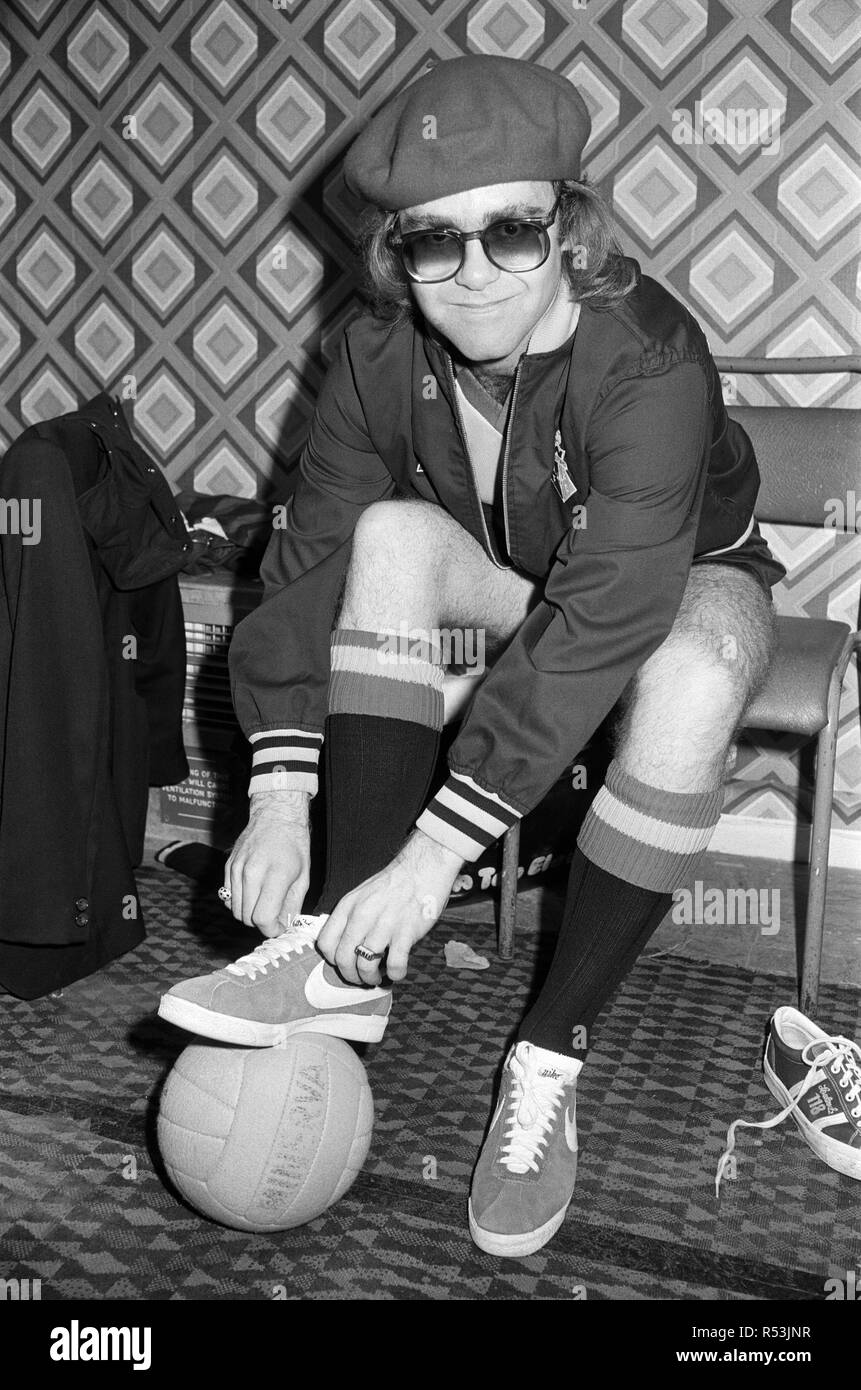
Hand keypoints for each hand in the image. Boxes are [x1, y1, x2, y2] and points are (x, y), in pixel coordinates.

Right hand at [223, 791, 310, 935]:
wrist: (276, 815)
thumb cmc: (294, 844)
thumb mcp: (303, 876)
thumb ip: (292, 905)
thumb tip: (284, 926)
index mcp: (275, 875)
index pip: (263, 918)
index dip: (272, 930)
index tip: (278, 928)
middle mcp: (252, 873)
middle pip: (247, 917)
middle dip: (261, 923)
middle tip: (274, 916)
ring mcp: (237, 869)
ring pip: (234, 909)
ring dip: (249, 913)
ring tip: (264, 903)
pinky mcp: (228, 866)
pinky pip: (228, 896)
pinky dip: (239, 901)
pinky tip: (253, 892)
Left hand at [316, 830, 463, 985]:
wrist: (422, 868)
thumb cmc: (394, 883)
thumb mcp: (362, 895)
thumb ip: (350, 917)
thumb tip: (345, 945)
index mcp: (348, 906)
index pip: (325, 943)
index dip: (333, 960)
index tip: (344, 964)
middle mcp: (362, 916)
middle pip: (343, 959)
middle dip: (351, 976)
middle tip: (361, 979)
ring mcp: (384, 925)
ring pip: (366, 966)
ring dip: (371, 979)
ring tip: (378, 978)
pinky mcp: (406, 932)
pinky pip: (395, 965)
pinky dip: (395, 974)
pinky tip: (397, 971)